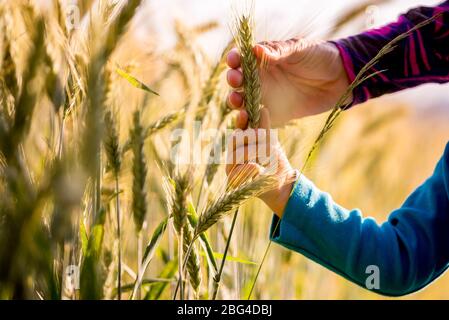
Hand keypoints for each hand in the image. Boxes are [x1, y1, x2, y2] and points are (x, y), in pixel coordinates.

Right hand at [226, 108, 295, 216]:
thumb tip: (263, 109)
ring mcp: (231, 167)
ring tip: (266, 154)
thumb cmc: (276, 164)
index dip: (241, 121)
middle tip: (263, 137)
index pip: (238, 129)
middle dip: (251, 137)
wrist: (281, 186)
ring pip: (237, 152)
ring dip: (254, 151)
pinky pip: (239, 168)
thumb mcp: (272, 143)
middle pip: (235, 138)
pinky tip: (258, 169)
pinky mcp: (233, 180)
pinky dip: (250, 168)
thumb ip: (265, 128)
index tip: (246, 113)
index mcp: (241, 145)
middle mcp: (233, 155)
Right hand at [227, 39, 350, 126]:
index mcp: (262, 59)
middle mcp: (260, 78)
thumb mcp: (299, 50)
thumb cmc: (319, 57)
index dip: (234, 60)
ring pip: (242, 102)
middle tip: (236, 82)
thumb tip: (255, 49)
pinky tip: (250, 121)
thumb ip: (278, 52)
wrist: (339, 79)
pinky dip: (250, 122)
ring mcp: (265, 97)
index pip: (241, 59)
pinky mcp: (274, 114)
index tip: (234, 62)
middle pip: (237, 82)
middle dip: (233, 81)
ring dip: (236, 103)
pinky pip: (257, 120)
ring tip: (239, 103)